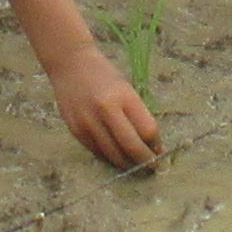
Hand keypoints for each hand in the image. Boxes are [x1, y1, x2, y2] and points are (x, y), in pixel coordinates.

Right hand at [44, 50, 165, 171]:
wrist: (70, 64)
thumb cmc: (104, 75)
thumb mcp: (126, 89)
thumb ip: (138, 115)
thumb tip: (152, 145)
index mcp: (123, 96)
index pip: (147, 130)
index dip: (156, 145)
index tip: (161, 152)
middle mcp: (105, 110)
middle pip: (131, 146)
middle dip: (145, 161)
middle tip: (153, 167)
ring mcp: (88, 121)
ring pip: (113, 154)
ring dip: (128, 163)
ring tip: (136, 165)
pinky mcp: (75, 130)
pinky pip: (97, 152)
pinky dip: (110, 157)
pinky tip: (117, 157)